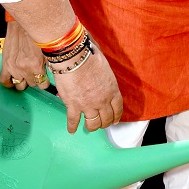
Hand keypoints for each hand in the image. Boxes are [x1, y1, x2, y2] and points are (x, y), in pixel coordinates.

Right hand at [0, 20, 49, 90]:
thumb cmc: (35, 35)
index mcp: (36, 65)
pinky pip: (4, 80)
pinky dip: (9, 83)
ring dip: (24, 80)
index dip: (44, 82)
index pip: (42, 84)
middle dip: (35, 79)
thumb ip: (48, 64)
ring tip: (26, 75)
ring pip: (19, 84)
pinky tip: (13, 81)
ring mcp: (13, 67)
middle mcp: (24, 68)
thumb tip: (51, 72)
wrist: (21, 25)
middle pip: (32, 84)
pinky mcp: (5, 64)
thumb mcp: (47, 50)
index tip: (44, 79)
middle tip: (35, 73)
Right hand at [0, 21, 122, 131]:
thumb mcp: (105, 66)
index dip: (116, 116)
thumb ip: (105, 76)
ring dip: (92, 127)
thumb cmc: (90, 57)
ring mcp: (88, 105)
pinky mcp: (74, 106)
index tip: (114, 120)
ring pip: (93, 123)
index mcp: (112, 90)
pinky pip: (73, 120)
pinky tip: (72, 131)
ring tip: (89, 128)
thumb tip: (101, 71)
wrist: (74, 58)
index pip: (117, 108)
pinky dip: (72, 127)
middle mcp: (102, 101)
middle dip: (105, 123)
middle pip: (106, 118)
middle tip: (102, 124)